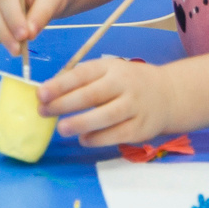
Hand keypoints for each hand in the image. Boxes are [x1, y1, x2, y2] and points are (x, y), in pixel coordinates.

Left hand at [39, 53, 180, 147]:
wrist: (167, 95)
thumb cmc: (127, 83)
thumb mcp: (108, 72)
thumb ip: (83, 80)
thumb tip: (50, 93)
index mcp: (111, 68)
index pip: (82, 74)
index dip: (60, 84)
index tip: (41, 93)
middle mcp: (124, 85)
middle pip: (91, 95)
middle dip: (64, 104)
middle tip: (43, 111)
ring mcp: (134, 106)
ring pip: (106, 116)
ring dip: (81, 123)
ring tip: (62, 129)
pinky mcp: (141, 127)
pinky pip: (117, 134)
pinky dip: (98, 138)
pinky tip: (83, 139)